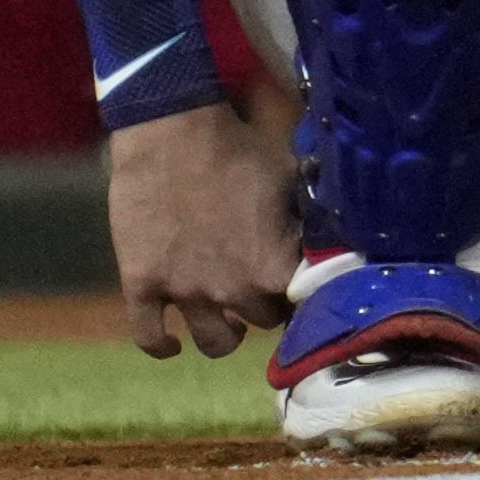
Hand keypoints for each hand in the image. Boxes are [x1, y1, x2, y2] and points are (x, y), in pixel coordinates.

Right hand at [105, 103, 296, 360]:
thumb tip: (337, 235)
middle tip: (267, 293)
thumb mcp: (293, 180)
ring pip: (215, 343)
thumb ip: (310, 220)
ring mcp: (184, 291)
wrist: (172, 133)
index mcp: (274, 266)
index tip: (306, 288)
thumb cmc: (241, 149)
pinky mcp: (142, 285)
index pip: (305, 303)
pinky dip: (162, 346)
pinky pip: (149, 337)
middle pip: (264, 321)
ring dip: (226, 335)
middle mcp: (232, 289)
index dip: (308, 296)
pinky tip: (172, 343)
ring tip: (230, 322)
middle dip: (270, 307)